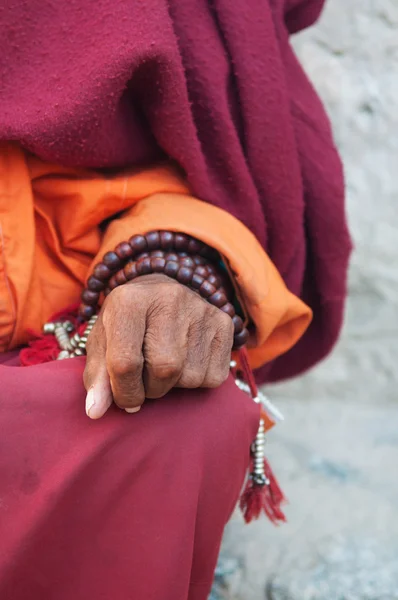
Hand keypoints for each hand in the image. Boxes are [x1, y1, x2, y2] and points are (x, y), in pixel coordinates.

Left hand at [83, 274, 233, 418]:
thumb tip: (95, 411)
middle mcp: (169, 298)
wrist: (159, 293)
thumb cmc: (126, 324)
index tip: (124, 399)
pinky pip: (214, 376)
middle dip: (151, 389)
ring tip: (165, 366)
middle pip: (164, 369)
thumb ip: (97, 377)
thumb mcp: (103, 343)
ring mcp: (201, 309)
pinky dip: (198, 381)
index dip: (123, 392)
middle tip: (145, 381)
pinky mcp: (223, 323)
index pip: (125, 362)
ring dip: (175, 385)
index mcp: (129, 300)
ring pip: (191, 376)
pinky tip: (186, 362)